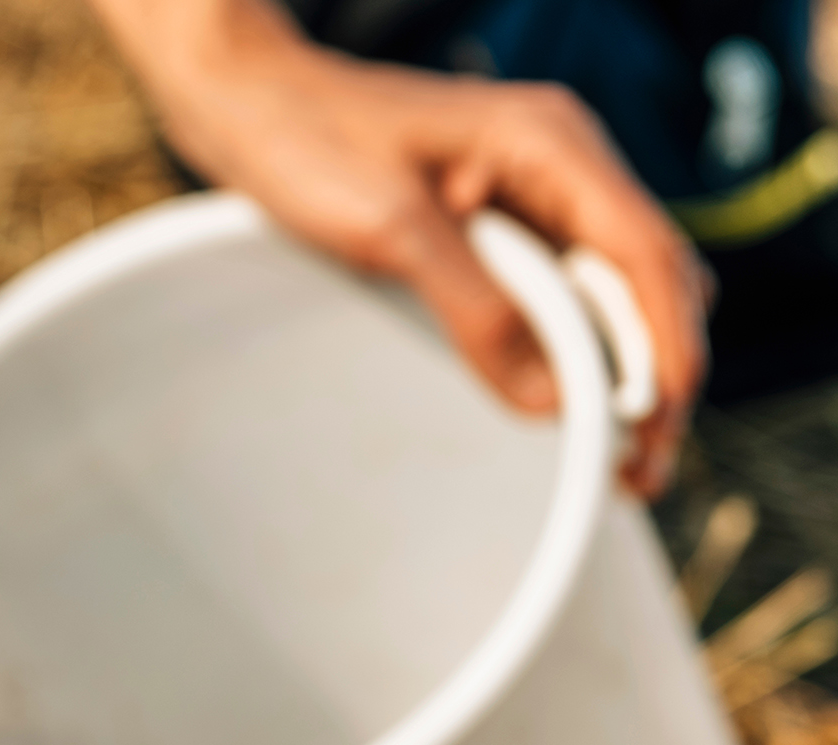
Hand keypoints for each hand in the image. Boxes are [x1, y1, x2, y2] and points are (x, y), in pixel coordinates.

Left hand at [91, 0, 709, 497]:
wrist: (248, 107)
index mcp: (551, 142)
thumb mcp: (391, 230)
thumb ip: (476, 309)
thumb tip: (549, 399)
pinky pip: (561, 292)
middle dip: (657, 371)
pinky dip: (573, 350)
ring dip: (619, 369)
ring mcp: (533, 192)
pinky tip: (566, 405)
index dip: (665, 343)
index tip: (661, 420)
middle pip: (648, 278)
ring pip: (612, 291)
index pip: (644, 251)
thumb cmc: (309, 142)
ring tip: (616, 459)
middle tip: (641, 467)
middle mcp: (560, 164)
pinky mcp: (499, 223)